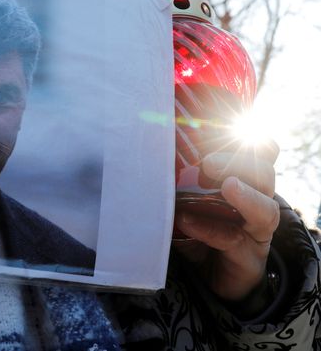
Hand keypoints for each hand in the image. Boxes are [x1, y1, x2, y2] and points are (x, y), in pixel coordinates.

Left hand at [173, 139, 279, 301]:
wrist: (205, 281)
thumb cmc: (194, 231)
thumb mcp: (184, 201)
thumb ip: (174, 180)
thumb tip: (144, 153)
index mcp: (243, 182)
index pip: (260, 152)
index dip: (248, 139)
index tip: (219, 128)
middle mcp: (256, 203)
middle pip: (265, 174)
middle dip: (240, 163)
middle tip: (209, 163)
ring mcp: (255, 232)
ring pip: (265, 208)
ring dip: (244, 195)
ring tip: (225, 185)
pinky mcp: (248, 259)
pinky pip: (234, 240)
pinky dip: (210, 229)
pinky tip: (188, 221)